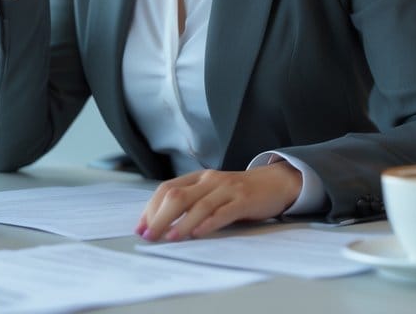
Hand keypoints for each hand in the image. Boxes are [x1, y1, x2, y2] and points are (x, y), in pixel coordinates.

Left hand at [136, 163, 302, 240]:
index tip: (141, 228)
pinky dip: (209, 223)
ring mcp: (227, 188)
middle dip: (160, 217)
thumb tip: (162, 224)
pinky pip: (223, 211)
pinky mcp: (243, 199)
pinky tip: (199, 233)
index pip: (167, 189)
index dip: (151, 208)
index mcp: (198, 178)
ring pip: (199, 205)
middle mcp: (209, 180)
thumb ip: (191, 202)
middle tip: (150, 236)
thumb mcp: (211, 192)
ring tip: (170, 238)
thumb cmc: (238, 192)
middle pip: (178, 196)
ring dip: (182, 223)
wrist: (274, 182)